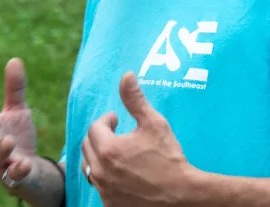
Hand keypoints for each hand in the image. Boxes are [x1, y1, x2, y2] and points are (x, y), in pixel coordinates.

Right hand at [0, 57, 37, 189]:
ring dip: (2, 149)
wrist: (30, 168)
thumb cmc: (18, 136)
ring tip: (8, 140)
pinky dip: (18, 170)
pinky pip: (14, 175)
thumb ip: (14, 89)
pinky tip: (25, 163)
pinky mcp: (14, 177)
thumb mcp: (18, 111)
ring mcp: (2, 162)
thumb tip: (15, 59)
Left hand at [81, 72, 193, 206]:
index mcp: (108, 148)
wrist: (181, 195)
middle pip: (88, 146)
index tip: (117, 120)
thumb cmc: (168, 158)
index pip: (95, 127)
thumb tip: (126, 76)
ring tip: (116, 153)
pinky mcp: (110, 204)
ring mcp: (104, 190)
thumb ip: (135, 100)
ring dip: (98, 157)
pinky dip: (105, 177)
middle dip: (100, 136)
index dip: (107, 120)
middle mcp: (100, 171)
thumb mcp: (153, 124)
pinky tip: (120, 173)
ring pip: (89, 167)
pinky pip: (98, 186)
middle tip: (116, 134)